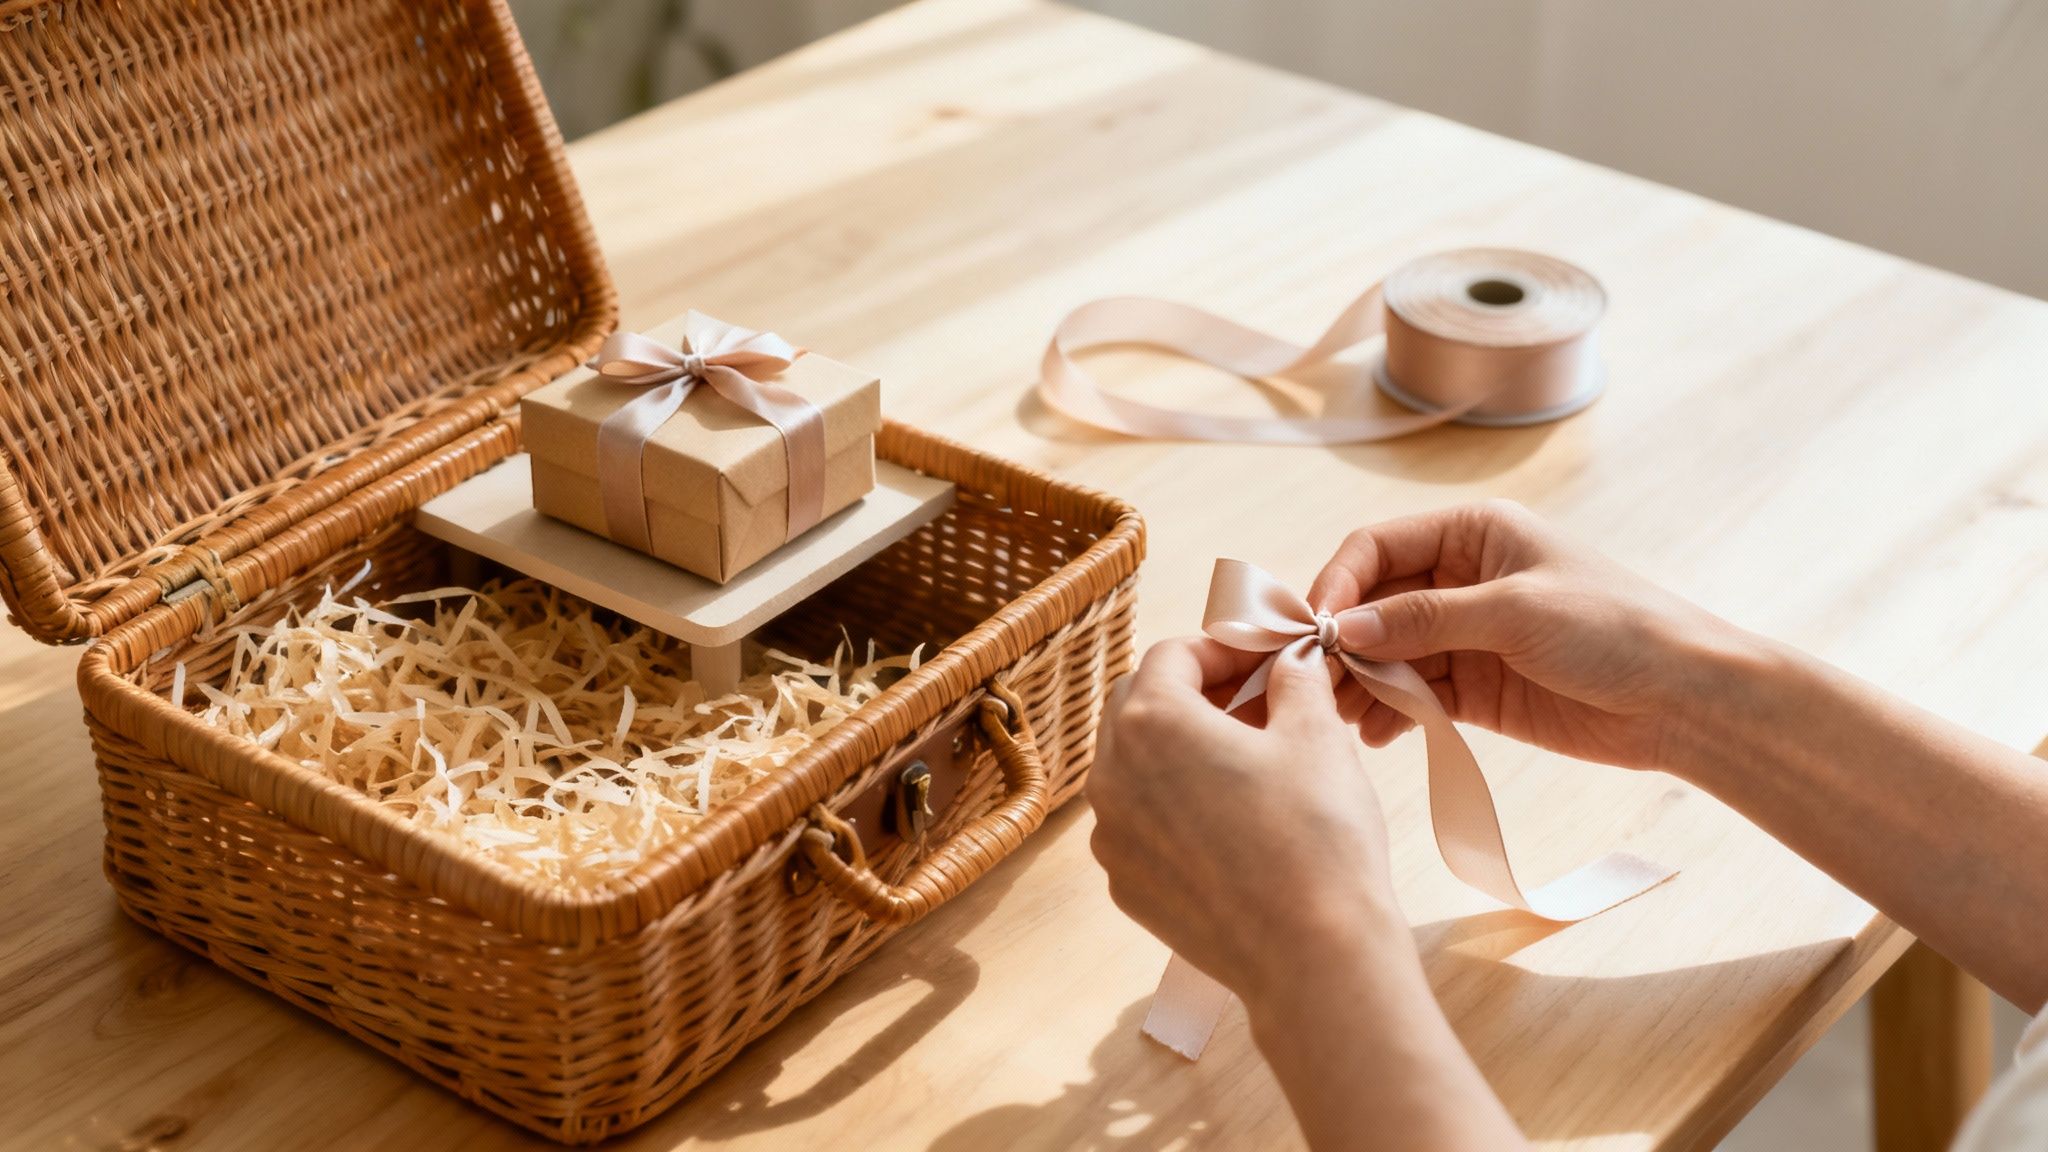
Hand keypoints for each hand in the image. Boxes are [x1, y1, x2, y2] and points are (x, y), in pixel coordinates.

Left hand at [1086, 635, 1406, 997]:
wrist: (1313, 955)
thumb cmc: (1316, 837)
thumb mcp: (1316, 734)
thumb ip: (1294, 679)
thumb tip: (1290, 661)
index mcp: (1151, 722)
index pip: (1172, 655)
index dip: (1222, 648)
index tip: (1263, 660)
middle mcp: (1110, 776)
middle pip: (1139, 705)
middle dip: (1194, 693)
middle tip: (1254, 701)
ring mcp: (1110, 836)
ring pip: (1133, 767)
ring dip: (1179, 750)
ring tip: (1245, 760)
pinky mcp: (1125, 885)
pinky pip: (1138, 824)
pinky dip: (1173, 807)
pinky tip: (1229, 821)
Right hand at [1309, 499, 1752, 772]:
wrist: (1683, 699)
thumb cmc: (1614, 629)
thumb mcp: (1515, 611)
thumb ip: (1426, 619)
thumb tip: (1346, 629)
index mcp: (1473, 533)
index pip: (1378, 547)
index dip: (1340, 584)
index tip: (1316, 631)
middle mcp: (1461, 578)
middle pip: (1374, 603)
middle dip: (1342, 642)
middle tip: (1314, 684)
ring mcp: (1466, 635)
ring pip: (1388, 653)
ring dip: (1361, 682)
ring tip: (1343, 717)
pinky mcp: (1476, 688)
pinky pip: (1414, 694)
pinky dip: (1389, 712)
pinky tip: (1376, 733)